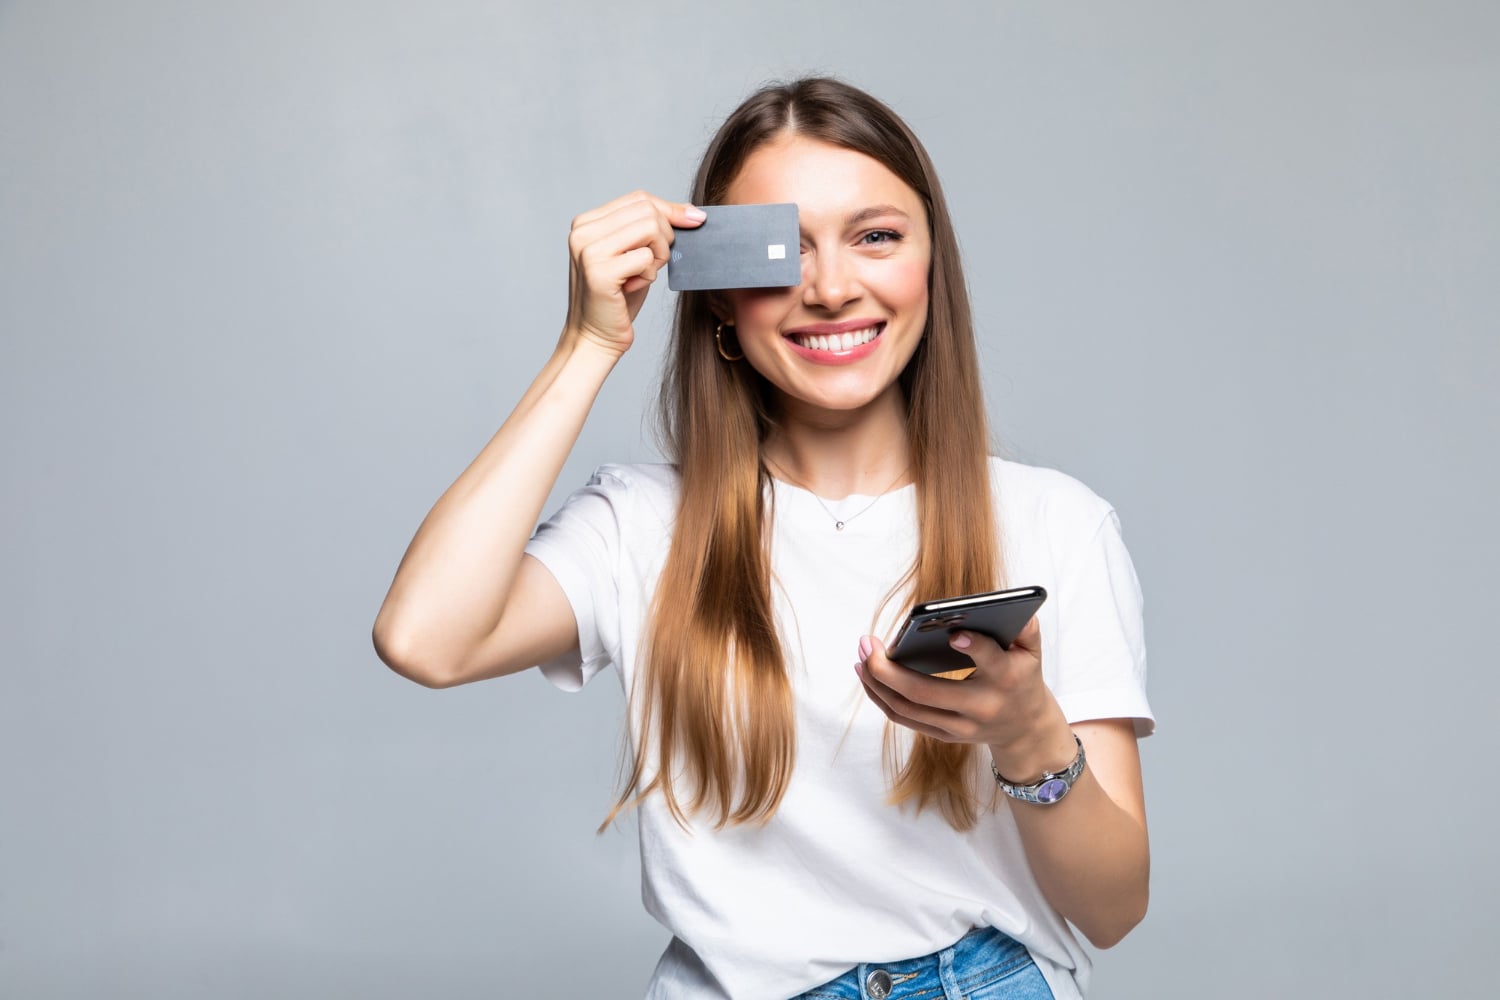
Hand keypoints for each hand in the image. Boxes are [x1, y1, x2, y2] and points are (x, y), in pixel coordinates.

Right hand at [564, 191, 704, 355]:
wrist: (595, 338)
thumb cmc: (618, 298)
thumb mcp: (635, 255)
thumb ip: (652, 229)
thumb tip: (692, 211)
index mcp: (587, 222)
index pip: (639, 199)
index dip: (670, 209)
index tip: (695, 221)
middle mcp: (582, 231)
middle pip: (647, 210)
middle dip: (665, 236)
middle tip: (656, 263)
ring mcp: (588, 250)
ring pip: (650, 228)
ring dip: (659, 255)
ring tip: (643, 275)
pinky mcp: (599, 271)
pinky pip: (646, 257)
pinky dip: (649, 274)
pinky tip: (633, 288)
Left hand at [856, 617, 1073, 777]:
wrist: (1025, 728)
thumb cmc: (1022, 677)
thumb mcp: (1032, 651)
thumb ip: (1025, 627)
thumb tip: (1006, 603)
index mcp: (1006, 680)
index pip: (990, 661)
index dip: (974, 648)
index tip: (954, 632)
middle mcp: (981, 707)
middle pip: (926, 692)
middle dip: (888, 669)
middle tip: (867, 643)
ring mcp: (961, 726)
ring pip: (907, 709)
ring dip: (877, 683)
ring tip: (861, 655)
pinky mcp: (945, 736)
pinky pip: (905, 719)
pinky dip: (881, 698)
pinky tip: (868, 675)